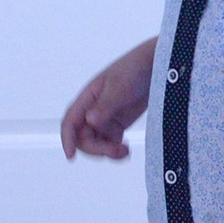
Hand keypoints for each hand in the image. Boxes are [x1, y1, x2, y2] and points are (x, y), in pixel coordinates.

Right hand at [60, 38, 154, 159]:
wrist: (156, 66)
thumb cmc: (134, 69)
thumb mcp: (119, 87)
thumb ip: (105, 105)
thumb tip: (90, 120)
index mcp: (88, 97)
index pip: (70, 121)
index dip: (67, 139)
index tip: (71, 156)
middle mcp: (93, 109)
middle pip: (83, 137)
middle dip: (95, 148)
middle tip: (114, 150)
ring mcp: (105, 118)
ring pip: (96, 143)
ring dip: (106, 152)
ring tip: (124, 151)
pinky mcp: (118, 124)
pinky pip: (110, 143)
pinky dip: (115, 151)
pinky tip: (126, 150)